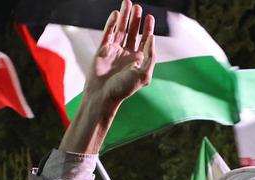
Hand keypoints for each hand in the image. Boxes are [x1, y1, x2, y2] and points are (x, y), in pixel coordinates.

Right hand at [59, 0, 155, 153]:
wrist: (102, 96)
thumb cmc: (124, 89)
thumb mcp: (143, 74)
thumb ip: (150, 56)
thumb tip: (152, 38)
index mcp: (138, 61)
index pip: (145, 41)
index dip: (148, 29)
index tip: (150, 18)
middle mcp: (127, 54)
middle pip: (132, 32)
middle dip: (135, 20)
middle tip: (138, 7)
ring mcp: (114, 51)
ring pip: (120, 30)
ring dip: (124, 17)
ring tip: (127, 3)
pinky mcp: (102, 50)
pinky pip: (108, 33)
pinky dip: (112, 23)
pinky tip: (116, 14)